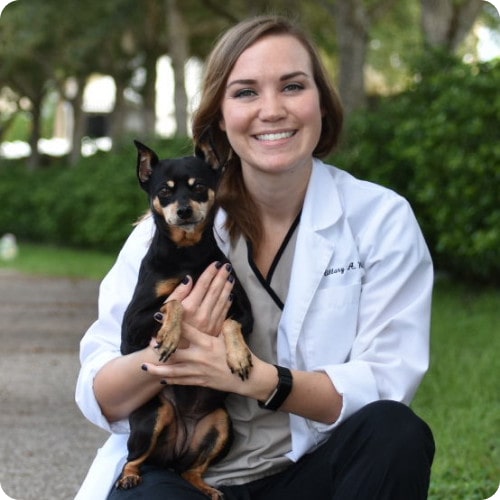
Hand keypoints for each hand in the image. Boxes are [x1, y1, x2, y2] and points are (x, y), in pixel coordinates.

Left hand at [143, 261, 248, 391]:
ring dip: (158, 368)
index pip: (185, 330)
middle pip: (175, 352)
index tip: (159, 316)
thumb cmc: (240, 353)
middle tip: (149, 342)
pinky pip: (182, 381)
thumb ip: (218, 320)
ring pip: (174, 370)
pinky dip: (170, 379)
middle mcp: (200, 356)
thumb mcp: (230, 335)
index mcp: (207, 342)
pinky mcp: (200, 381)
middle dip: (161, 348)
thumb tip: (217, 299)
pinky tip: (160, 378)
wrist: (247, 377)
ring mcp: (198, 371)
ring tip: (145, 366)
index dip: (171, 323)